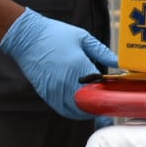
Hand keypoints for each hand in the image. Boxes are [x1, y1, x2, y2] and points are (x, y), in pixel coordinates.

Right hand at [0, 9, 118, 119]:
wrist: (27, 37)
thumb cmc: (56, 34)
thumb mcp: (83, 37)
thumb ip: (102, 52)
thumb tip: (118, 62)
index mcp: (79, 67)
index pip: (99, 88)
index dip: (108, 93)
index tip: (115, 93)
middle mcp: (66, 82)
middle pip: (88, 105)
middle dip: (99, 105)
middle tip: (108, 103)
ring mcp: (54, 90)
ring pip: (75, 111)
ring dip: (87, 111)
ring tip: (95, 105)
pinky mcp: (46, 93)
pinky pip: (62, 109)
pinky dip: (74, 111)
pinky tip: (81, 105)